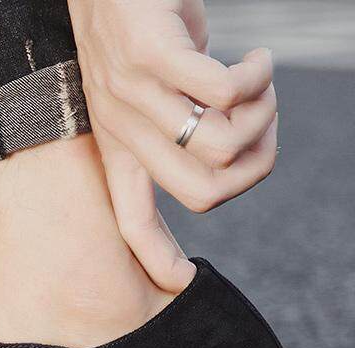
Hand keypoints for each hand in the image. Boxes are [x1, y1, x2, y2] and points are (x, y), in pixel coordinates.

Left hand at [68, 0, 277, 291]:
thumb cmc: (139, 28)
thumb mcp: (149, 90)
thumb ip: (177, 125)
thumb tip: (226, 146)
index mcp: (119, 148)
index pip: (130, 221)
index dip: (155, 258)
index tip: (180, 283)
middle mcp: (123, 130)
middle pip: (203, 193)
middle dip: (255, 168)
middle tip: (265, 124)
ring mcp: (134, 93)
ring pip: (223, 145)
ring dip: (265, 116)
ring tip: (261, 81)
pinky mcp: (152, 53)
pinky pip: (226, 94)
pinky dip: (260, 78)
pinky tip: (259, 58)